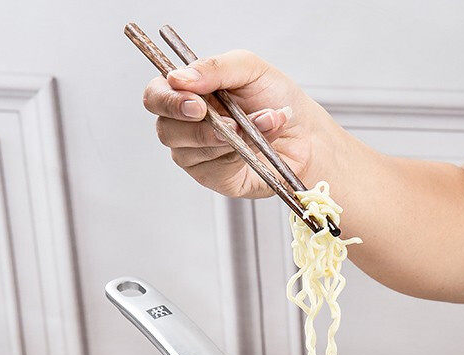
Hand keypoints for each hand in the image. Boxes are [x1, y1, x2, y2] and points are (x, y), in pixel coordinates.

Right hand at [142, 50, 339, 197]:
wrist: (307, 134)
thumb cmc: (277, 99)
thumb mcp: (250, 69)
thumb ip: (214, 67)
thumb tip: (179, 77)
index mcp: (188, 93)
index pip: (156, 96)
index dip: (167, 100)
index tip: (195, 102)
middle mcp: (186, 125)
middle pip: (166, 130)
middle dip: (198, 127)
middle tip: (227, 123)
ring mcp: (198, 155)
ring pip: (191, 151)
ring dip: (229, 138)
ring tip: (262, 124)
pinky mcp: (215, 178)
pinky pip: (214, 168)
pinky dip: (238, 154)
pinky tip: (257, 145)